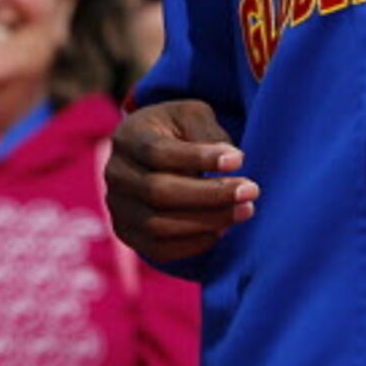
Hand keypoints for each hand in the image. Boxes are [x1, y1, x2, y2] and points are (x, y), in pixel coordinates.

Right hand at [102, 99, 257, 264]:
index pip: (157, 152)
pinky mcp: (128, 234)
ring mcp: (117, 208)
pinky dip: (194, 243)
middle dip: (210, 194)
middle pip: (158, 192)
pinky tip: (222, 229)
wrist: (150, 155)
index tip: (239, 159)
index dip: (198, 158)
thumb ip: (207, 132)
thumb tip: (230, 159)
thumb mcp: (191, 116)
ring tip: (244, 210)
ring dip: (207, 221)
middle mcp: (115, 174)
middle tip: (251, 190)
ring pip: (158, 225)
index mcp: (128, 137)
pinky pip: (160, 249)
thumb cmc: (178, 131)